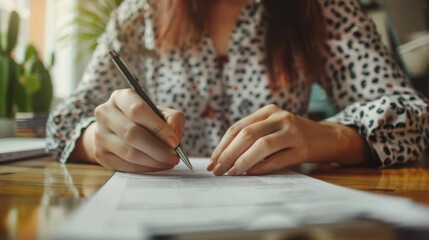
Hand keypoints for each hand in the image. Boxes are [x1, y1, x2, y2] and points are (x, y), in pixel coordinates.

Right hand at [88, 89, 184, 172]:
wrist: (117, 130)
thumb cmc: (144, 119)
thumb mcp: (161, 112)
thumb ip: (173, 120)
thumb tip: (175, 138)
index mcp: (120, 97)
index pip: (138, 110)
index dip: (158, 127)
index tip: (174, 141)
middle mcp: (105, 113)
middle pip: (132, 133)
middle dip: (158, 149)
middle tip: (174, 157)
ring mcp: (99, 135)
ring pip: (129, 152)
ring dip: (153, 161)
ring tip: (168, 162)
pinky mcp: (99, 154)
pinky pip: (125, 165)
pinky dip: (144, 168)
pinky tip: (157, 166)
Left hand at [207, 104, 368, 175]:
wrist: (328, 137)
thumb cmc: (293, 135)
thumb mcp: (272, 129)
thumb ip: (252, 138)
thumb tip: (223, 159)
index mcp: (268, 111)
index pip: (238, 127)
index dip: (222, 145)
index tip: (212, 161)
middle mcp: (279, 117)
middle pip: (247, 134)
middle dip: (228, 154)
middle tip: (217, 170)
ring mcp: (292, 131)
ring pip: (261, 145)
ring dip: (242, 161)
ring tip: (231, 173)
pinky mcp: (303, 147)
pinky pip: (277, 159)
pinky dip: (261, 167)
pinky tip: (250, 173)